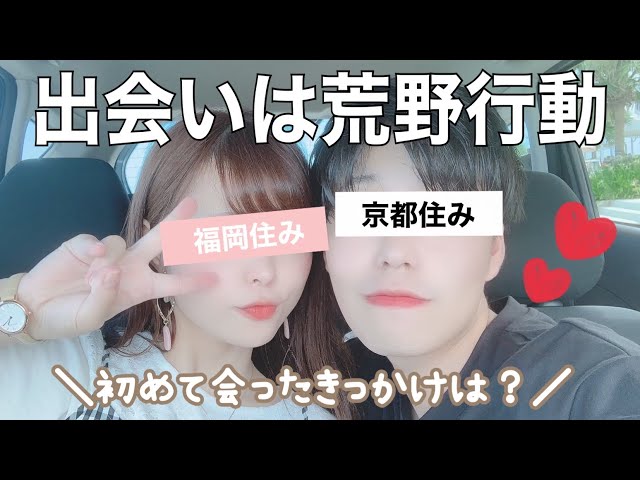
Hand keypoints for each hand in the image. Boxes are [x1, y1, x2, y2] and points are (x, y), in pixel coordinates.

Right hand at [16, 198, 215, 339]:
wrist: (37, 308)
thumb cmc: (70, 316)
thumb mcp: (90, 318)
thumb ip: (104, 298)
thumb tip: (111, 269)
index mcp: (138, 288)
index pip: (170, 284)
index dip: (190, 282)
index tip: (213, 279)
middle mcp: (129, 267)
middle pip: (157, 241)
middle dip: (175, 221)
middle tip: (192, 203)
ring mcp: (108, 254)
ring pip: (122, 243)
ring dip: (111, 260)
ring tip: (91, 280)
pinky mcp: (85, 245)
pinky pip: (97, 241)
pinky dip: (93, 250)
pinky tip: (88, 261)